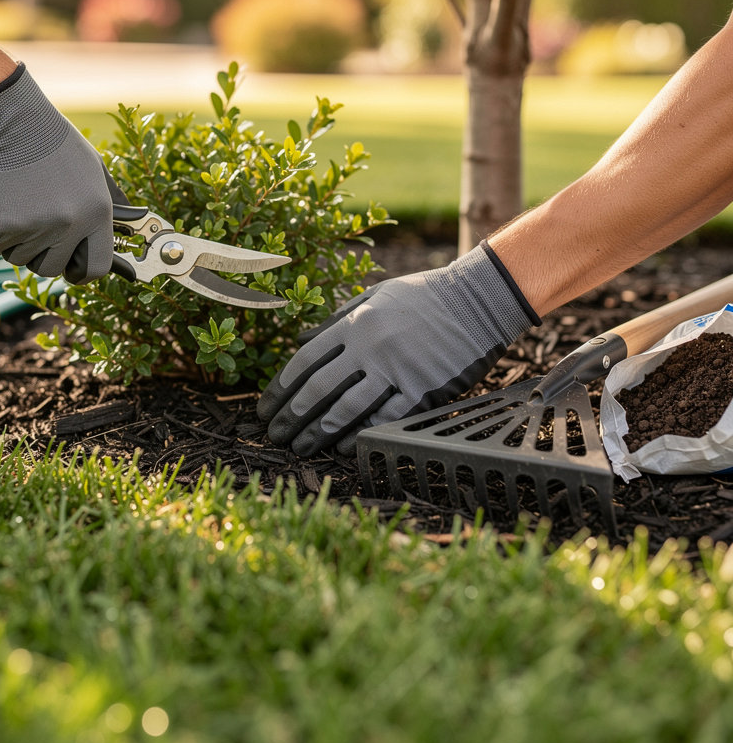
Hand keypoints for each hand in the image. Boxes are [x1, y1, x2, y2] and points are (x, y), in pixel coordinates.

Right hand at [0, 63, 114, 281]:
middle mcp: (69, 225)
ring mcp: (34, 229)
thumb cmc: (49, 139)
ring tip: (15, 202)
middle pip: (51, 267)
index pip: (95, 268)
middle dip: (40, 253)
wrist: (4, 118)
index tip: (72, 268)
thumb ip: (110, 201)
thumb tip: (129, 225)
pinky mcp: (0, 227)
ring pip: (19, 258)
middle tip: (32, 224)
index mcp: (96, 213)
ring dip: (14, 239)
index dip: (81, 271)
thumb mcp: (93, 166)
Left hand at [257, 242, 538, 455]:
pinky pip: (385, 417)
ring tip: (299, 447)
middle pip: (319, 388)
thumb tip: (299, 343)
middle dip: (292, 415)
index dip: (280, 388)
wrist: (477, 299)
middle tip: (274, 435)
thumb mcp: (374, 295)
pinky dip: (360, 435)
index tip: (265, 407)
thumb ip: (336, 320)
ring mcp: (396, 369)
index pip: (305, 361)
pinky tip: (341, 447)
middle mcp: (369, 347)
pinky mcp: (422, 388)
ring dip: (318, 431)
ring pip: (347, 408)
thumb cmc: (423, 296)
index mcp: (354, 323)